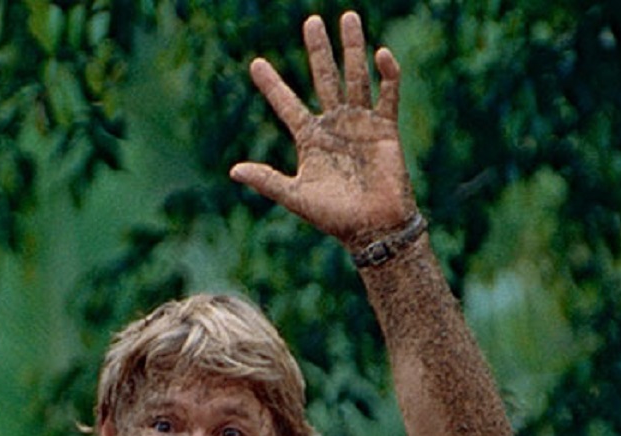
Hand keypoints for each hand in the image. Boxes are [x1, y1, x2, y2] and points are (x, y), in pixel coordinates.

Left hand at [229, 11, 415, 248]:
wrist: (373, 229)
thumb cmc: (334, 217)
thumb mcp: (296, 197)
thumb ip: (267, 181)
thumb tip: (234, 171)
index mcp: (310, 139)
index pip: (286, 105)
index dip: (272, 86)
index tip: (255, 64)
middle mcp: (334, 125)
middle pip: (324, 78)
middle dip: (317, 51)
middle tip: (311, 21)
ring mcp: (360, 124)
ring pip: (355, 77)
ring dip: (353, 48)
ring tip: (348, 17)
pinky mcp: (385, 129)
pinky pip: (387, 95)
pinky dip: (387, 75)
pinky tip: (381, 55)